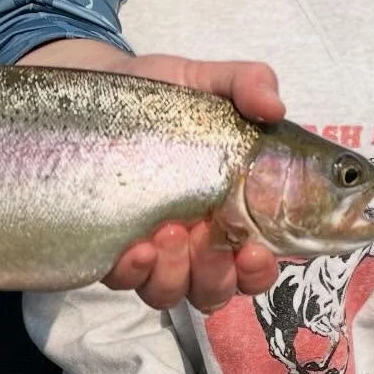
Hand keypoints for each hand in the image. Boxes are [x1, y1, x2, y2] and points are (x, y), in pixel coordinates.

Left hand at [21, 42, 284, 311]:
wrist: (99, 85)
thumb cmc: (164, 94)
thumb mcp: (207, 81)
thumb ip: (246, 84)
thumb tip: (274, 105)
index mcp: (227, 210)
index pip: (253, 261)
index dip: (258, 269)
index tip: (254, 251)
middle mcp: (191, 238)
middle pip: (214, 287)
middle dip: (216, 278)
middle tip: (205, 242)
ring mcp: (150, 246)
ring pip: (170, 291)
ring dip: (174, 275)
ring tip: (166, 234)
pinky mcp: (108, 245)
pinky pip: (123, 279)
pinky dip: (132, 272)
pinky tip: (133, 248)